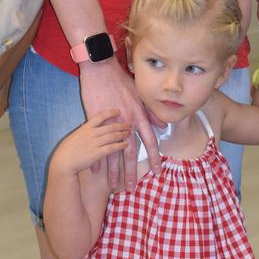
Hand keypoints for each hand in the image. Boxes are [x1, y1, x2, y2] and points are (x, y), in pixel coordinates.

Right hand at [52, 110, 130, 175]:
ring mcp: (95, 143)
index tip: (119, 111)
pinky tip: (125, 144)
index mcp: (86, 128)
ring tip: (129, 133)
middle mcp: (92, 133)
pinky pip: (112, 147)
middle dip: (121, 125)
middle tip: (128, 125)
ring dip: (123, 134)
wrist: (63, 162)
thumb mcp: (74, 136)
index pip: (100, 116)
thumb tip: (85, 125)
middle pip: (110, 126)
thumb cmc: (66, 150)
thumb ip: (82, 131)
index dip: (111, 113)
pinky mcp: (98, 153)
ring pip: (113, 136)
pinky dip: (120, 145)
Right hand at [78, 57, 160, 189]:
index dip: (154, 158)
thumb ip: (151, 112)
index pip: (150, 141)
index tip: (158, 172)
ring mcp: (110, 124)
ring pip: (112, 153)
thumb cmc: (122, 80)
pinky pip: (96, 144)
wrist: (101, 70)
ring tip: (112, 186)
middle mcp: (127, 122)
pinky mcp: (95, 123)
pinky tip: (95, 172)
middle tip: (133, 188)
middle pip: (131, 152)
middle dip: (132, 172)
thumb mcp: (141, 94)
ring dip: (113, 171)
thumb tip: (163, 125)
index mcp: (139, 116)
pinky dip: (96, 159)